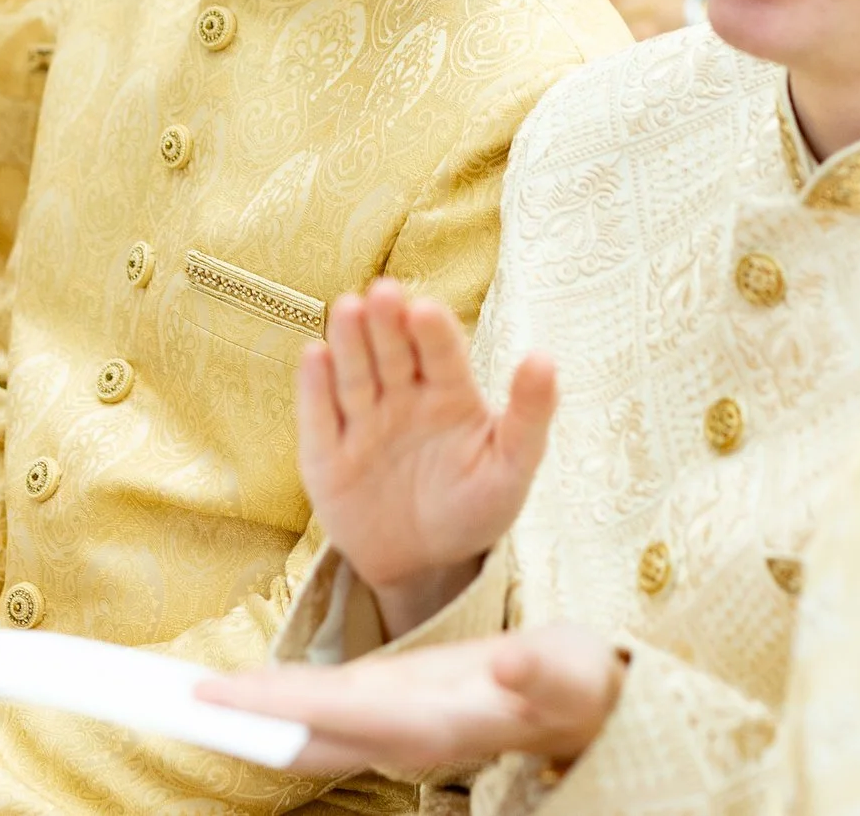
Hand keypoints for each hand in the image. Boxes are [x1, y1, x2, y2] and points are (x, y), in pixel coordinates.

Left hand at [199, 626, 625, 778]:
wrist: (588, 710)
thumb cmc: (580, 686)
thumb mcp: (571, 675)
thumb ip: (542, 675)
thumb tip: (512, 669)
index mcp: (436, 724)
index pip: (338, 714)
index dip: (273, 705)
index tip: (212, 696)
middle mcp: (402, 734)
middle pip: (302, 732)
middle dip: (235, 717)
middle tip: (159, 696)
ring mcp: (391, 725)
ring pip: (302, 728)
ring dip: (243, 713)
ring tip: (176, 694)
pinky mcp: (390, 707)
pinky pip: (315, 711)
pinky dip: (269, 700)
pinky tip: (230, 695)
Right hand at [300, 280, 556, 636]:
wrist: (424, 566)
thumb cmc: (474, 509)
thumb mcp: (511, 468)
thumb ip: (529, 415)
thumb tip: (544, 357)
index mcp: (449, 393)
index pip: (441, 352)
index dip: (432, 331)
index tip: (426, 310)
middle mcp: (402, 396)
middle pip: (393, 352)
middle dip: (387, 323)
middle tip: (383, 294)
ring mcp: (362, 422)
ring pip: (355, 375)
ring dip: (349, 342)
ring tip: (347, 308)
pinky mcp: (326, 454)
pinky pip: (319, 417)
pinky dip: (315, 389)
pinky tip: (315, 356)